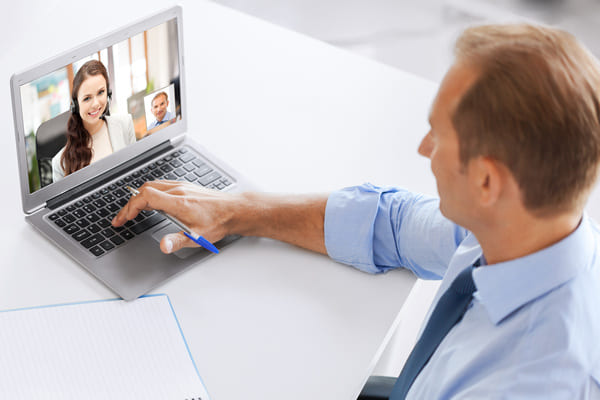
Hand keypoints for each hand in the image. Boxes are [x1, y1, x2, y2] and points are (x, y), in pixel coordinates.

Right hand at [112, 180, 237, 253]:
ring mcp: (182, 186)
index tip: (124, 219)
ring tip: (131, 212)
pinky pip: (161, 185)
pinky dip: (149, 193)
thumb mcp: (198, 236)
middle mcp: (179, 190)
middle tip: (122, 218)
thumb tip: (163, 246)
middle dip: (129, 204)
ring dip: (138, 197)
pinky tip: (149, 203)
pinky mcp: (185, 186)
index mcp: (178, 201)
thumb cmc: (218, 222)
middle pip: (144, 190)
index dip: (130, 207)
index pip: (146, 197)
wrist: (234, 210)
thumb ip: (177, 241)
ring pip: (152, 185)